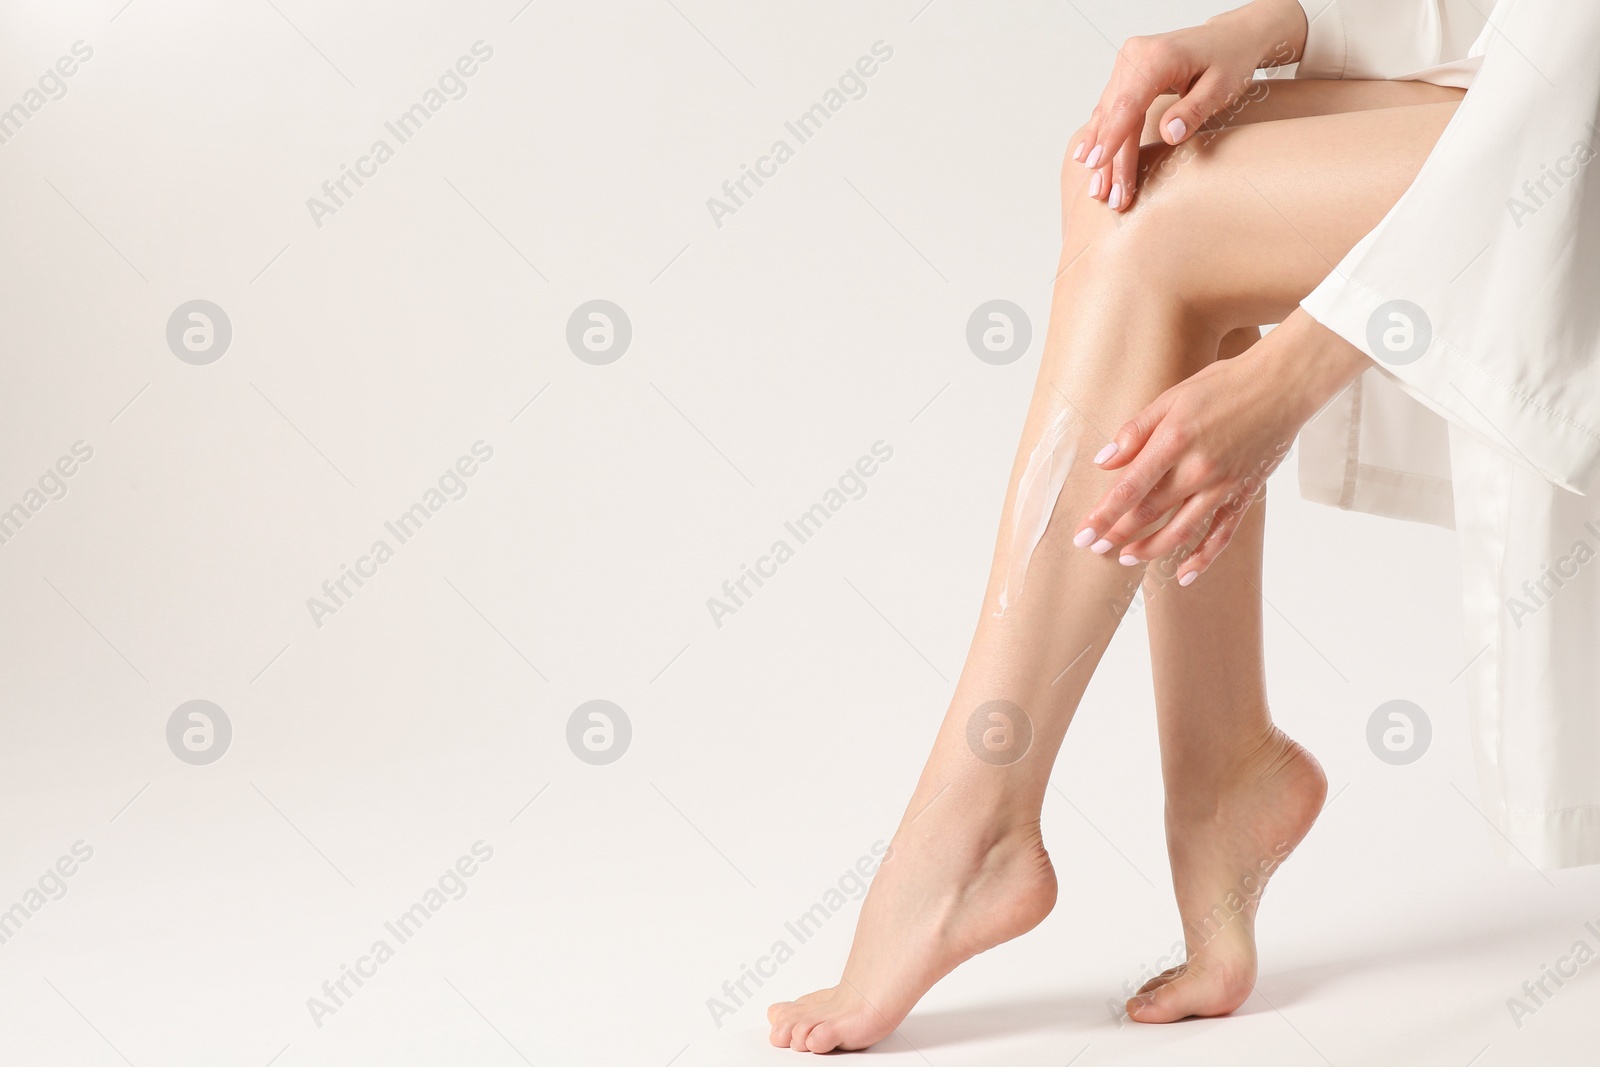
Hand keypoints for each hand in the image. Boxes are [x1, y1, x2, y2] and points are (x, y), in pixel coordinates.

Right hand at [1071, 0, 1306, 211]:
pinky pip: (1109, 109)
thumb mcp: (1222, 86)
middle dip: (1109, 159)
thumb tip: (1168, 134)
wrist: (1231, 36)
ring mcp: (1127, 64)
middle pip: (1115, 115)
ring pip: (1107, 115)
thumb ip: (1194, 109)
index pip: (1128, 104)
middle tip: (1106, 195)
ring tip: (1097, 189)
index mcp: (1157, 57)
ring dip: (1101, 153)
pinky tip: (1089, 158)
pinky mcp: (1126, 74)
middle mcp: (1135, 56)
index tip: (1099, 165)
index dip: (1112, 138)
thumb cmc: (1230, 58)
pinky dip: (1101, 136)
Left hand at [1073, 312, 1368, 583]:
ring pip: (1180, 530)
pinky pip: (1221, 535)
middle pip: (1149, 513)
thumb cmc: (1224, 385)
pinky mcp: (1244, 495)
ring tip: (1126, 558)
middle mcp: (1197, 470)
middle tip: (1095, 549)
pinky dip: (1203, 559)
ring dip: (1150, 550)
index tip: (1082, 535)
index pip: (1129, 490)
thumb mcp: (1172, 397)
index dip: (1103, 516)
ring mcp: (1223, 487)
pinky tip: (1184, 575)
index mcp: (1174, 442)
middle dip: (1117, 535)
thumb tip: (1104, 461)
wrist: (1282, 386)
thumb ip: (1136, 431)